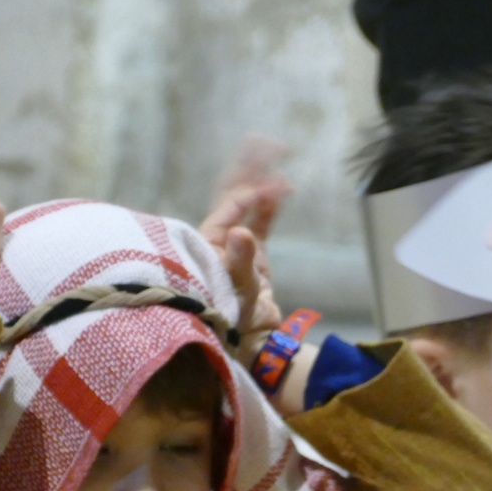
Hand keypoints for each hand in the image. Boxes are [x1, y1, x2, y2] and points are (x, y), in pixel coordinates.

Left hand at [199, 138, 290, 364]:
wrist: (251, 347)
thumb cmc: (231, 321)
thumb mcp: (236, 292)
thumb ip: (240, 263)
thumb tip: (244, 232)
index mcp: (208, 244)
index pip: (229, 206)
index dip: (250, 191)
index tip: (274, 184)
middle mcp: (221, 241)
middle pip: (234, 194)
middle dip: (250, 168)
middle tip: (269, 143)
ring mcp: (237, 248)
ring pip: (249, 205)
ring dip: (262, 180)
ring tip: (277, 153)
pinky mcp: (254, 259)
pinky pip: (262, 224)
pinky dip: (271, 206)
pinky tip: (282, 189)